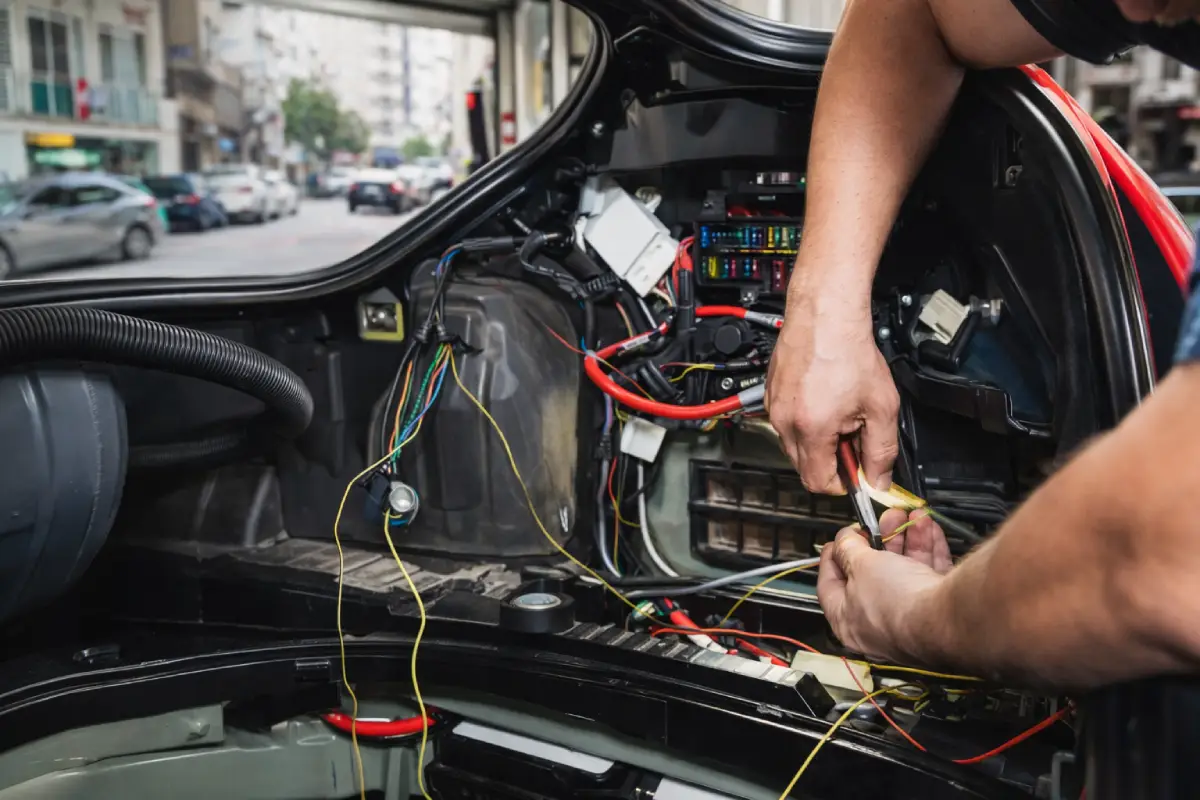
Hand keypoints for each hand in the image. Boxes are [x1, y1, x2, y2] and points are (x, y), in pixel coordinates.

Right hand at [765, 295, 898, 493]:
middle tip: (854, 435)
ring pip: (794, 446)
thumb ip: (881, 451)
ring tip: (840, 413)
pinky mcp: (771, 395)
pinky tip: (824, 400)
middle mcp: (785, 422)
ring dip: (818, 441)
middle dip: (831, 461)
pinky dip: (806, 422)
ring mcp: (774, 408)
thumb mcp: (881, 407)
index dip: (843, 483)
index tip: (858, 471)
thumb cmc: (849, 351)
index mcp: (811, 429)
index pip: (819, 483)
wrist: (825, 314)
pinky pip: (787, 423)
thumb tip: (879, 481)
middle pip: (805, 467)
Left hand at [817, 508, 951, 660]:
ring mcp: (908, 619)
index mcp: (847, 621)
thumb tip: (843, 540)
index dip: (833, 556)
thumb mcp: (860, 565)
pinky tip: (927, 527)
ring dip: (906, 539)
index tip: (840, 539)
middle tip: (882, 521)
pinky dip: (928, 549)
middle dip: (879, 540)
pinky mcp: (936, 611)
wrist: (947, 618)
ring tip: (908, 517)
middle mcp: (877, 625)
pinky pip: (928, 574)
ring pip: (903, 571)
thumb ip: (847, 549)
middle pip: (871, 574)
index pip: (831, 585)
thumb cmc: (896, 602)